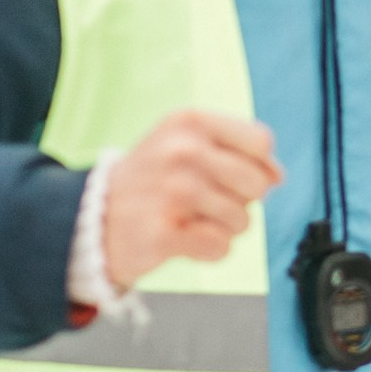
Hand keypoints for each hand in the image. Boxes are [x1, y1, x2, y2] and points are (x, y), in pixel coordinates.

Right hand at [102, 110, 282, 289]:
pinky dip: (210, 250)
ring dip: (225, 227)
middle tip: (210, 201)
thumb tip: (277, 176)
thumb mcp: (187, 145)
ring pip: (242, 219)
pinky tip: (185, 240)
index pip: (261, 142)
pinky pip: (220, 247)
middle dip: (244, 200)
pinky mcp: (162, 233)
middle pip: (257, 183)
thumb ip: (238, 151)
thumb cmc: (154, 180)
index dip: (259, 166)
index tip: (234, 176)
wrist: (93, 219)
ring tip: (192, 220)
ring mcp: (171, 192)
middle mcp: (181, 151)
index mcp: (190, 121)